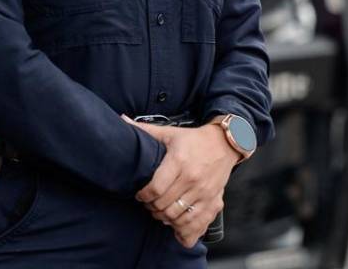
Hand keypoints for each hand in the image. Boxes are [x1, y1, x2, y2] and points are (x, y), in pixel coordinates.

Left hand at [124, 115, 237, 248]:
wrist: (225, 144)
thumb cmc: (194, 139)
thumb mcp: (170, 133)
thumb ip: (146, 130)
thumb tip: (122, 120)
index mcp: (178, 161)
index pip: (156, 188)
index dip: (144, 196)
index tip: (140, 195)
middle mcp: (192, 177)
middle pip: (164, 205)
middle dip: (151, 207)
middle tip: (148, 203)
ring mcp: (204, 191)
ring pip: (177, 216)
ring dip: (164, 217)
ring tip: (160, 211)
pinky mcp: (213, 200)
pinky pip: (195, 222)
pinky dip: (183, 227)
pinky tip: (176, 220)